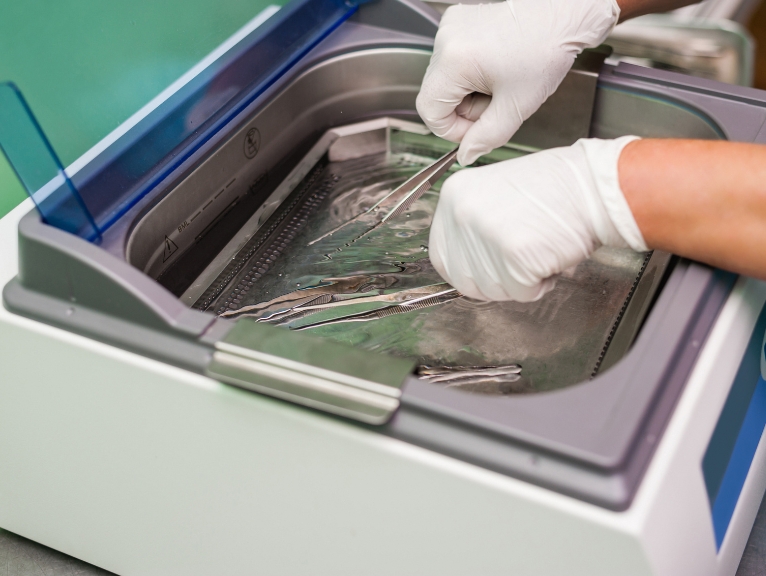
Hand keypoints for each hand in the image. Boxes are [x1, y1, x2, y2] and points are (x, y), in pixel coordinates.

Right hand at [416, 0, 619, 165]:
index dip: (451, 129)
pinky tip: (494, 67)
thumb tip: (465, 156)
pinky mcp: (457, 22)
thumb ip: (486, 138)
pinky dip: (470, 73)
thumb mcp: (516, 107)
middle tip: (496, 102)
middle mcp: (445, 40)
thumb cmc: (546, 51)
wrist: (563, 15)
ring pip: (444, 80)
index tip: (476, 129)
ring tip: (499, 82)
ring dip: (468, 91)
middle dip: (464, 109)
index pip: (429, 111)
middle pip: (436, 95)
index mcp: (455, 60)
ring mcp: (449, 28)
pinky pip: (452, 61)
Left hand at [429, 137, 647, 301]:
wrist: (594, 187)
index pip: (440, 256)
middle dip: (494, 281)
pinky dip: (539, 284)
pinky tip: (549, 256)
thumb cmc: (557, 189)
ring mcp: (485, 233)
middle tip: (518, 264)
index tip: (482, 272)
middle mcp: (463, 213)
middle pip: (464, 280)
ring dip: (518, 282)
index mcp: (455, 194)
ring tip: (538, 250)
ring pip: (492, 289)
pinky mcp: (513, 254)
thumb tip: (465, 260)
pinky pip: (520, 292)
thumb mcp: (496, 193)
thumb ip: (473, 225)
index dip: (465, 271)